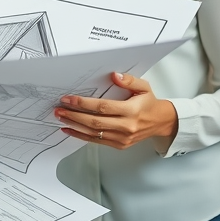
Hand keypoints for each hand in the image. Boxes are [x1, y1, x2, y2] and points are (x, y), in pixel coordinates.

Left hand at [53, 72, 177, 148]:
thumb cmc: (150, 104)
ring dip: (74, 126)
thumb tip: (114, 75)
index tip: (69, 99)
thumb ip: (129, 80)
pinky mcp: (119, 145)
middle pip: (95, 122)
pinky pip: (97, 141)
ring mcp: (122, 138)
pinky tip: (70, 130)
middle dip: (74, 115)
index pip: (103, 107)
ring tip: (61, 118)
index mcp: (131, 111)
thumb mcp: (143, 87)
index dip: (83, 104)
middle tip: (59, 109)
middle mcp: (126, 126)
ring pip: (94, 133)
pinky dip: (81, 136)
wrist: (161, 122)